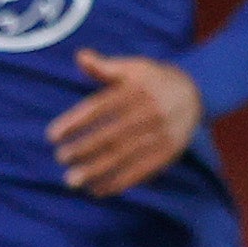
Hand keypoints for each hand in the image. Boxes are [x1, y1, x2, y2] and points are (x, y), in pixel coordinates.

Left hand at [46, 50, 201, 195]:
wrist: (196, 93)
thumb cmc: (153, 80)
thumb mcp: (133, 68)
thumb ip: (105, 66)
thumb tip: (80, 56)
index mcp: (136, 90)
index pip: (100, 108)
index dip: (74, 122)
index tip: (51, 135)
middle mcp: (150, 112)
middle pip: (111, 134)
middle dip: (83, 148)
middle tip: (60, 158)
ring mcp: (161, 134)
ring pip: (125, 155)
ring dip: (96, 170)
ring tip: (71, 180)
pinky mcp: (169, 153)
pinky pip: (142, 171)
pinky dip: (119, 183)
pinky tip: (97, 190)